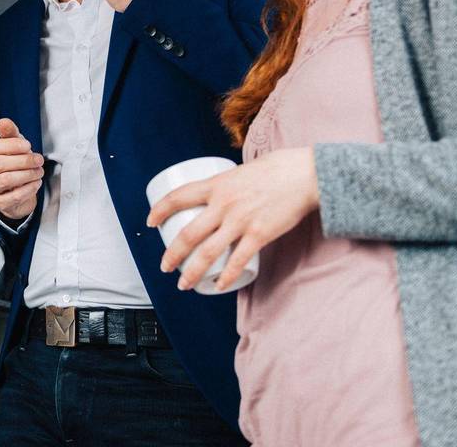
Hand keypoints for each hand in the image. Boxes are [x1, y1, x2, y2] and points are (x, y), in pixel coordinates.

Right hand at [0, 118, 44, 221]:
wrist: (13, 190)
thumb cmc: (11, 163)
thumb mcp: (12, 145)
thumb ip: (9, 133)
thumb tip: (4, 121)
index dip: (11, 145)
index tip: (27, 145)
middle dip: (23, 161)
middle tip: (38, 159)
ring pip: (6, 180)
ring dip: (27, 174)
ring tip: (39, 171)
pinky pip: (14, 196)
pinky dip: (29, 189)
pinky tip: (36, 182)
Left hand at [146, 147, 320, 290]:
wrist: (306, 175)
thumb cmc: (277, 169)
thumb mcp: (240, 171)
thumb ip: (227, 186)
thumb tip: (217, 198)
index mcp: (216, 184)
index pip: (178, 197)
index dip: (159, 210)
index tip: (150, 222)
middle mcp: (224, 204)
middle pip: (188, 233)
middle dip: (172, 254)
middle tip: (164, 266)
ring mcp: (241, 221)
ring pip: (208, 252)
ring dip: (192, 271)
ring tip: (183, 283)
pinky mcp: (259, 235)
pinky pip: (238, 261)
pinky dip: (226, 277)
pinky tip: (218, 285)